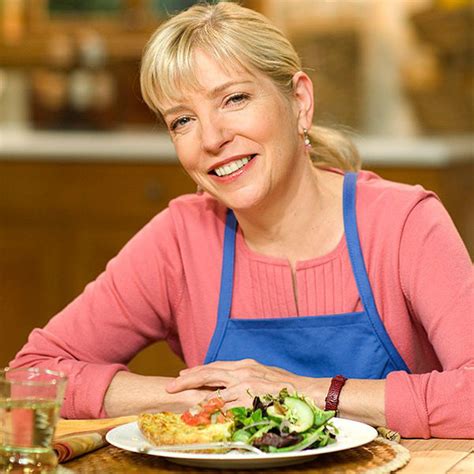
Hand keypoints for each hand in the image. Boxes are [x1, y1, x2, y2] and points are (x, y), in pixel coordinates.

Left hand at [166, 359, 314, 406]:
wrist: (308, 391)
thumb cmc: (289, 386)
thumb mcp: (265, 375)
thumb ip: (249, 377)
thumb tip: (238, 383)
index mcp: (246, 365)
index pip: (216, 366)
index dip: (198, 370)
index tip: (184, 373)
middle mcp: (242, 371)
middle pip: (208, 373)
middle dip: (187, 379)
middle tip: (170, 385)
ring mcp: (245, 384)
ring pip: (212, 388)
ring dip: (193, 394)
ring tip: (177, 397)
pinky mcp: (249, 397)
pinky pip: (225, 404)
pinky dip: (210, 408)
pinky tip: (198, 412)